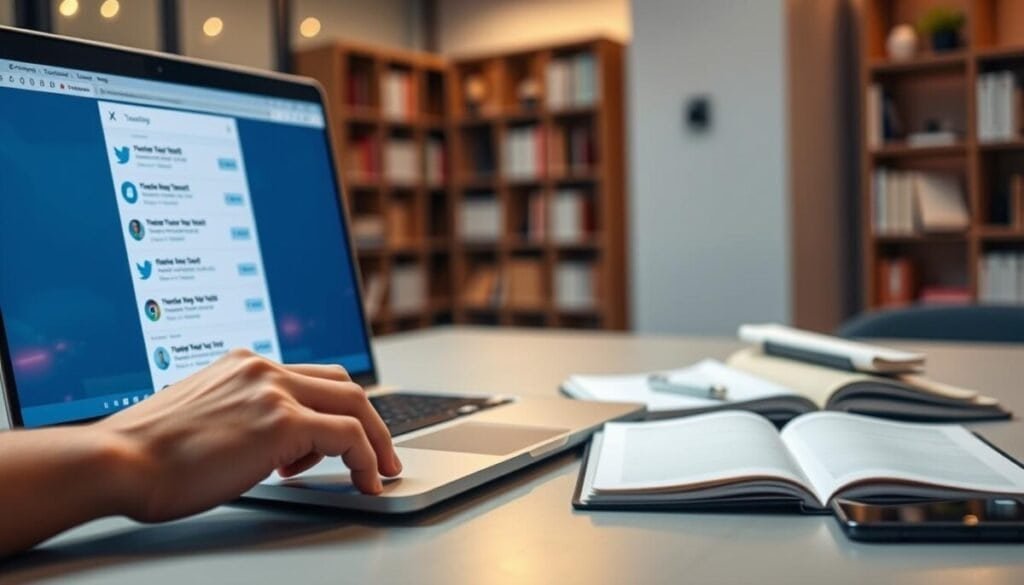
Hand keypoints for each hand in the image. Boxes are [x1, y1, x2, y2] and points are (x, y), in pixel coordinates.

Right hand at [95, 349, 401, 522]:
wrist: (118, 461)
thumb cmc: (143, 455)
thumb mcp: (199, 418)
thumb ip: (236, 416)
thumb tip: (263, 445)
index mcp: (241, 364)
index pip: (307, 377)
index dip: (333, 408)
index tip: (345, 437)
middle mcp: (261, 368)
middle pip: (341, 383)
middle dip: (369, 421)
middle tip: (380, 454)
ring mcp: (274, 390)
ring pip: (354, 404)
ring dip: (375, 440)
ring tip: (377, 471)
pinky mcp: (283, 421)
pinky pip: (348, 436)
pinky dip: (366, 458)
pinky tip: (366, 480)